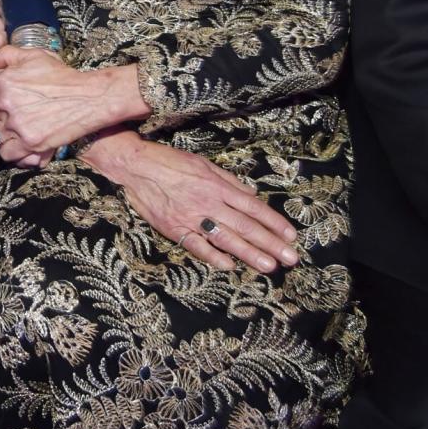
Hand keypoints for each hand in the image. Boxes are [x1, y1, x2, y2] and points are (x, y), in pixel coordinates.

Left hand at [0, 46, 145, 160]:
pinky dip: (14, 152)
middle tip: (14, 119)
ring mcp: (16, 125)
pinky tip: (24, 144)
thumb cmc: (61, 76)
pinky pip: (7, 154)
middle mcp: (5, 103)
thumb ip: (3, 56)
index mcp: (2, 82)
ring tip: (19, 133)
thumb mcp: (33, 56)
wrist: (89, 97)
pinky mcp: (29, 143)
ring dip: (4, 138)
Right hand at [84, 131, 298, 272]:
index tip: (291, 235)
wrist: (136, 165)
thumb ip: (229, 181)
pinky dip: (213, 257)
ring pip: (226, 239)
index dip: (273, 222)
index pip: (253, 207)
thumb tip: (252, 196)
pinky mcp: (174, 228)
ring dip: (249, 254)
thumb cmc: (171, 162)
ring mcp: (191, 218)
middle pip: (245, 226)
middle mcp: (209, 203)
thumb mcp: (204, 163)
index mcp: (218, 186)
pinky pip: (196, 246)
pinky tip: (229, 266)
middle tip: (291, 258)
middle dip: (270, 244)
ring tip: (269, 266)